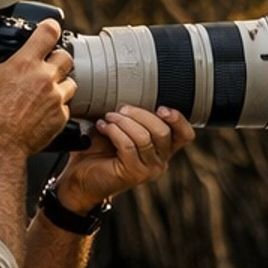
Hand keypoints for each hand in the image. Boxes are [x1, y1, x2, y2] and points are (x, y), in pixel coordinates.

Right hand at [0, 19, 75, 158]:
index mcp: (25, 63)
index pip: (49, 32)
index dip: (50, 29)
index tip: (48, 31)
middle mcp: (44, 78)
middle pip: (65, 56)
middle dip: (56, 60)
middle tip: (44, 68)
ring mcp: (55, 98)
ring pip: (70, 82)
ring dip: (60, 84)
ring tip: (44, 92)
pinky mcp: (61, 116)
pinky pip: (67, 105)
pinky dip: (58, 106)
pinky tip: (42, 110)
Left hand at [53, 105, 194, 213]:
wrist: (82, 177)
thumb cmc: (101, 150)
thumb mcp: (122, 128)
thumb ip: (134, 116)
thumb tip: (132, 90)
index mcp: (163, 148)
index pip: (185, 134)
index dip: (178, 119)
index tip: (161, 107)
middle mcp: (161, 161)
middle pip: (163, 131)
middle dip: (141, 114)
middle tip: (121, 108)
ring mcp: (149, 169)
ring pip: (145, 137)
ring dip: (124, 122)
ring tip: (109, 117)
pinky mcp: (134, 174)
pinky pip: (128, 146)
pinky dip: (114, 132)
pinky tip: (103, 127)